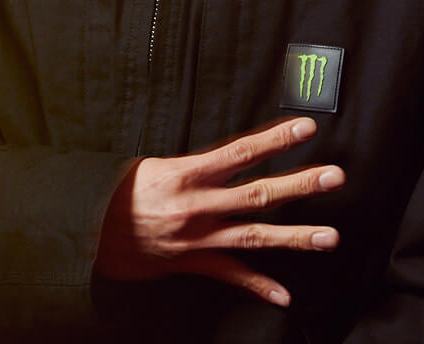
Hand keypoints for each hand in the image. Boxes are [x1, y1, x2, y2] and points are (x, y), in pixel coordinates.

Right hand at [94, 117, 344, 306]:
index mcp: (188, 173)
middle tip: (335, 176)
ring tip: (331, 236)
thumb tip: (231, 159)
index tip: (307, 128)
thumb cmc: (121, 191)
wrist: (88, 230)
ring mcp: (199, 239)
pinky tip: (285, 295)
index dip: (276, 140)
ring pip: (255, 236)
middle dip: (301, 185)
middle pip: (259, 194)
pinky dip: (258, 286)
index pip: (242, 152)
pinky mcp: (192, 263)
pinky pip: (231, 277)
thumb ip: (197, 166)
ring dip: (296, 237)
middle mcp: (198, 206)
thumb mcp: (157, 165)